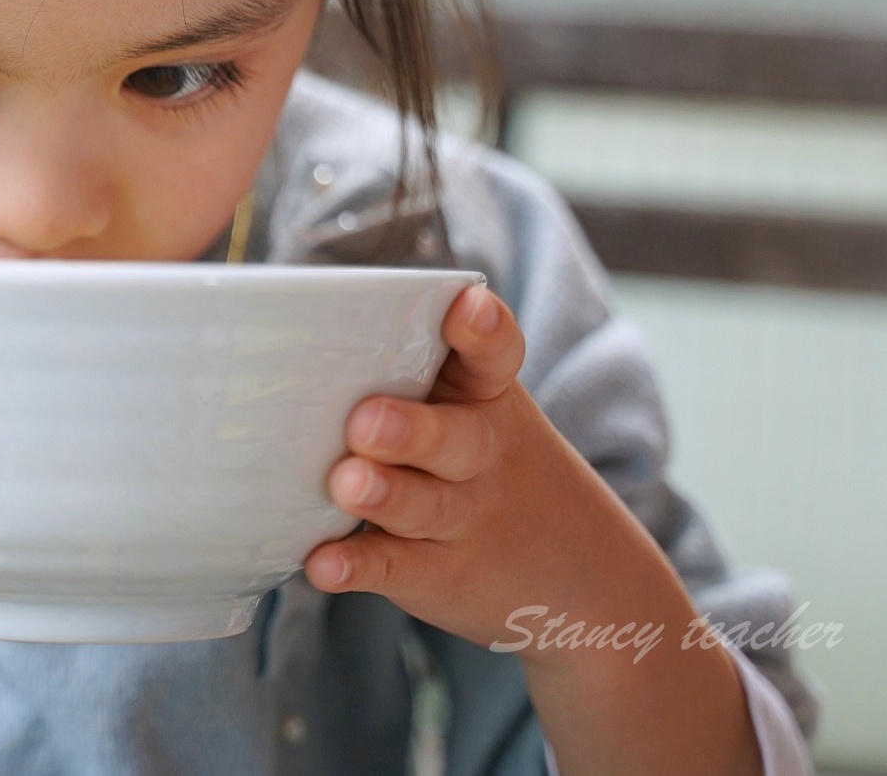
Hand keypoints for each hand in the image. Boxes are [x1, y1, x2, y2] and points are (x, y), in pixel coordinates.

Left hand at [302, 287, 759, 774]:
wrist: (584, 579)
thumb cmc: (487, 461)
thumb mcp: (478, 408)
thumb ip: (411, 369)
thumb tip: (302, 328)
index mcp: (487, 397)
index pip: (494, 356)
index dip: (483, 331)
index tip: (467, 307)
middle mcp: (480, 454)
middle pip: (454, 438)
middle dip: (412, 429)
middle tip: (367, 421)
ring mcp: (461, 518)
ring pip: (422, 505)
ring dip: (383, 495)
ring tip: (347, 484)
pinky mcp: (435, 573)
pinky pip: (393, 568)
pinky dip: (357, 568)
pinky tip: (323, 564)